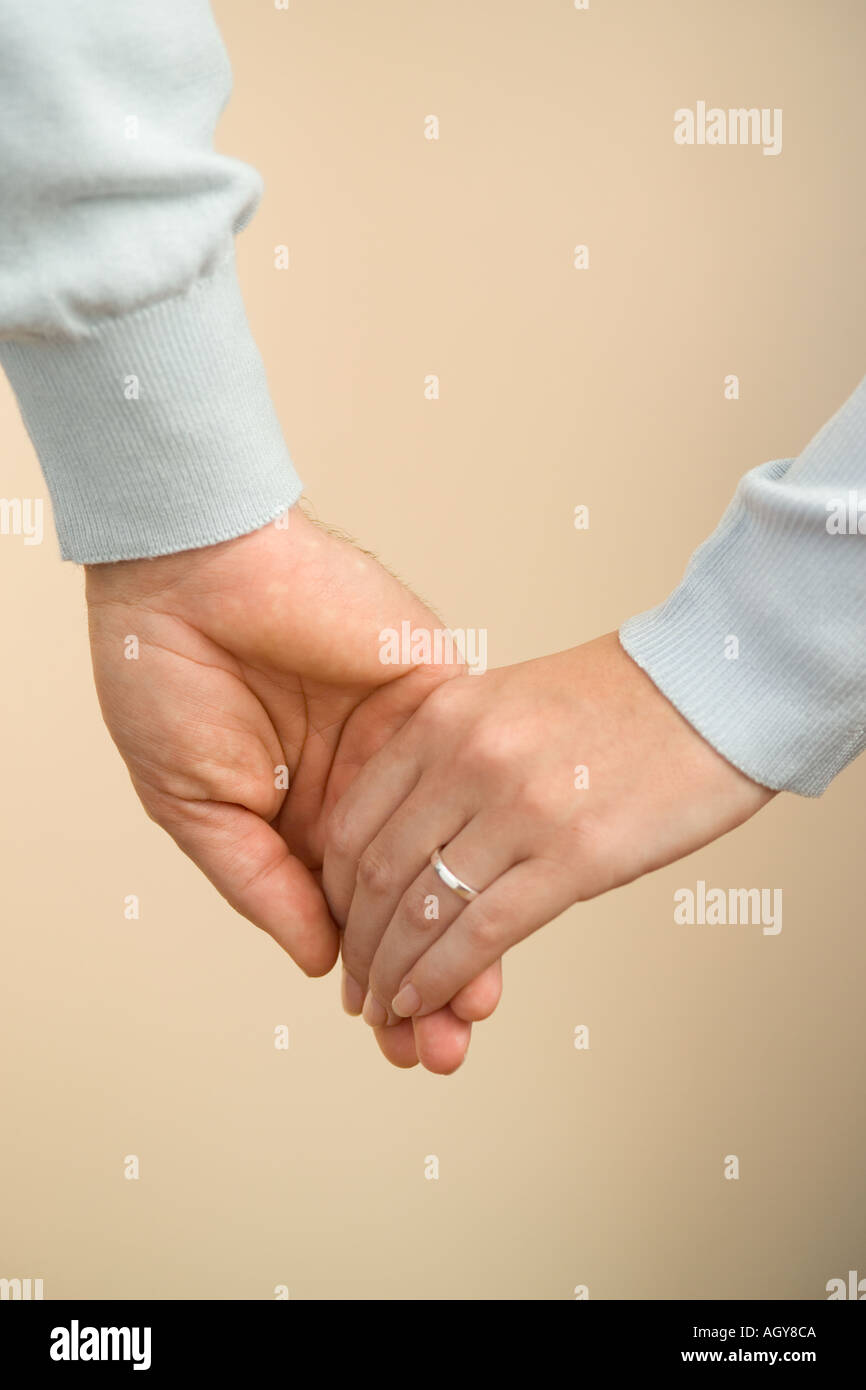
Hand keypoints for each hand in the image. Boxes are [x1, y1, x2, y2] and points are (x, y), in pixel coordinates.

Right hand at [85, 506, 500, 1071]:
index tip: (403, 1043)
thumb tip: (322, 960)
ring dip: (470, 930)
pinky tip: (498, 908)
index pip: (358, 916)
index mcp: (303, 818)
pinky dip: (485, 843)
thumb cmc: (167, 676)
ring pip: (454, 854)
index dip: (380, 979)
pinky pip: (475, 779)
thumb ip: (263, 882)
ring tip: (476, 1009)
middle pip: (417, 899)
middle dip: (433, 976)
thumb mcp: (197, 803)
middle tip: (447, 1048)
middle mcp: (364, 792)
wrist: (191, 569)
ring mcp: (407, 749)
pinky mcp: (438, 697)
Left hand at [324, 632, 773, 1024]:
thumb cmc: (618, 702)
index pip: (354, 822)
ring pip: (421, 911)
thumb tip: (410, 842)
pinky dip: (440, 978)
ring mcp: (519, 806)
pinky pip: (481, 933)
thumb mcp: (506, 703)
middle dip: (358, 945)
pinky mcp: (575, 855)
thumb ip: (449, 760)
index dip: (335, 891)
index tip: (341, 929)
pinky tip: (425, 1002)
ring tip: (385, 1009)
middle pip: (377, 874)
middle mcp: (467, 757)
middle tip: (355, 987)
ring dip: (392, 974)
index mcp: (443, 715)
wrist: (713, 690)